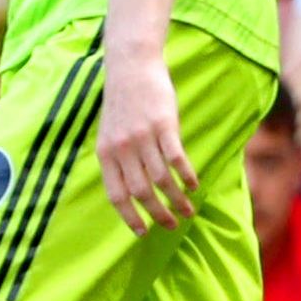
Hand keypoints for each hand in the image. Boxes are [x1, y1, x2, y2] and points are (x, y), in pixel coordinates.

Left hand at [94, 44, 198, 231]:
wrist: (131, 68)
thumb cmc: (123, 103)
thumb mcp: (110, 133)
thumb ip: (117, 159)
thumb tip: (131, 190)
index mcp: (105, 153)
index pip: (116, 195)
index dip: (129, 217)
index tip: (142, 232)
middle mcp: (122, 149)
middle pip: (142, 192)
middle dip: (158, 214)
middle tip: (173, 226)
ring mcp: (143, 137)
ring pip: (161, 179)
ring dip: (177, 199)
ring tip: (189, 210)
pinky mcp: (163, 125)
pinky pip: (176, 159)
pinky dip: (186, 175)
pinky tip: (194, 185)